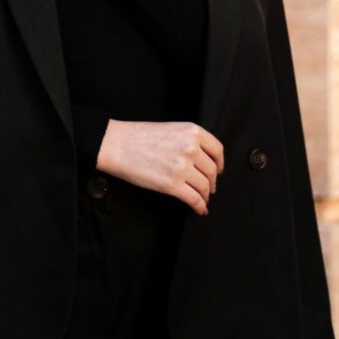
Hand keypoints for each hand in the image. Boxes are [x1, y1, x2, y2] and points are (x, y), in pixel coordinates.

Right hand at [96, 119, 224, 215]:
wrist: (118, 145)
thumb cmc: (138, 137)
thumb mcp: (171, 129)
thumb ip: (189, 140)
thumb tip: (202, 159)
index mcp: (192, 131)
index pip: (217, 150)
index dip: (220, 163)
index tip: (218, 170)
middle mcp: (190, 148)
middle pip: (211, 170)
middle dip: (212, 182)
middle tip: (209, 187)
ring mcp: (182, 167)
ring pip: (204, 186)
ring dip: (205, 195)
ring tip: (202, 198)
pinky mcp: (172, 184)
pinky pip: (194, 199)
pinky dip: (199, 206)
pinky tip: (199, 208)